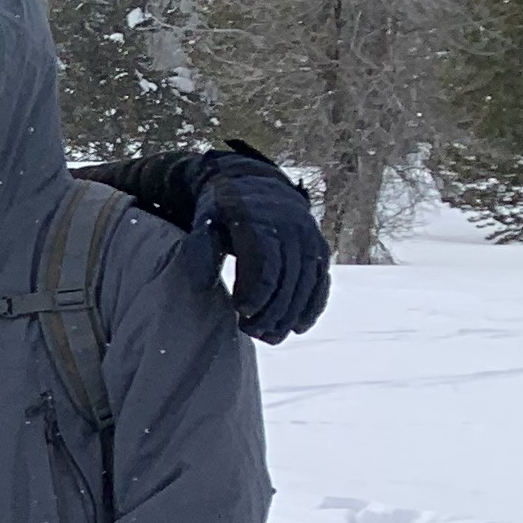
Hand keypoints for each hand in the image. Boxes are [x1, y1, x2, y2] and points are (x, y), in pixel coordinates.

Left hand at [188, 150, 328, 344]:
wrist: (253, 185)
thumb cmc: (221, 211)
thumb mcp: (205, 223)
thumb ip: (202, 252)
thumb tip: (203, 286)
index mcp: (257, 219)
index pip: (264, 260)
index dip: (256, 290)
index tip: (241, 313)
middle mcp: (289, 226)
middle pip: (288, 275)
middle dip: (273, 309)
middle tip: (253, 333)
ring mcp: (308, 236)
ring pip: (307, 280)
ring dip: (291, 313)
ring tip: (272, 337)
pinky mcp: (318, 246)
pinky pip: (321, 278)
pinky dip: (313, 304)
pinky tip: (299, 326)